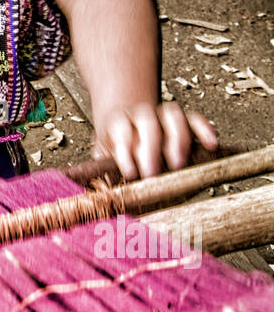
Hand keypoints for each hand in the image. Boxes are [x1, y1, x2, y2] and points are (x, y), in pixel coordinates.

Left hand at [93, 102, 218, 180]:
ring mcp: (162, 114)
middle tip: (153, 174)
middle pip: (147, 123)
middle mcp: (140, 115)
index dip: (124, 150)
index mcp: (118, 123)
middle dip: (151, 148)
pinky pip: (194, 119)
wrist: (126, 122)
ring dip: (178, 139)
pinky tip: (211, 145)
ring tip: (179, 164)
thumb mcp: (103, 159)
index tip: (130, 173)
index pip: (121, 130)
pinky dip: (204, 130)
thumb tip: (101, 197)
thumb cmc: (116, 149)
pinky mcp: (183, 118)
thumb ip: (104, 174)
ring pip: (173, 115)